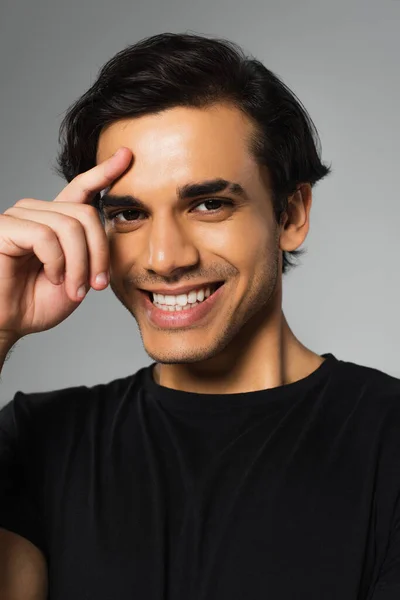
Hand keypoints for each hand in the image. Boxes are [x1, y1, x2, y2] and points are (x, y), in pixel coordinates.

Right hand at [0, 147, 131, 344]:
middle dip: (98, 253)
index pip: (81, 188)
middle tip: (96, 284)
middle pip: (86, 214)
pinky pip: (46, 236)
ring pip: (69, 226)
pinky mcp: (5, 228)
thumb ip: (92, 249)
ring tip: (74, 288)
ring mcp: (19, 217)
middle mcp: (37, 212)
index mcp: (55, 221)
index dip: (104, 172)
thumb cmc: (39, 302)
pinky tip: (52, 278)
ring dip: (79, 265)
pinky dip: (57, 263)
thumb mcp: (78, 275)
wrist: (10, 323)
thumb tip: (112, 227)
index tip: (127, 156)